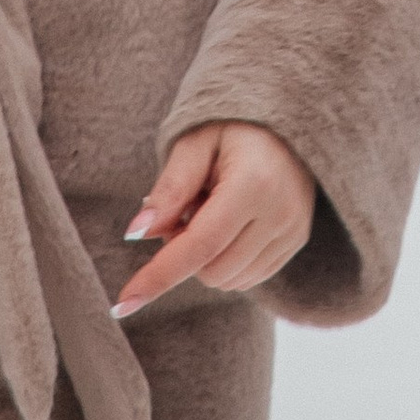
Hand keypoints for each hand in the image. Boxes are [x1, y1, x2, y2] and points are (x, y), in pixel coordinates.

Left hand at [113, 121, 315, 316]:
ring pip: (229, 280)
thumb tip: (136, 233)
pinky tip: (229, 223)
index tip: (123, 304)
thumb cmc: (232, 125)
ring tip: (210, 209)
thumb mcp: (194, 142)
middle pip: (211, 271)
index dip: (158, 276)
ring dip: (206, 258)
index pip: (199, 246)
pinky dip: (226, 260)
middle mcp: (280, 214)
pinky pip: (249, 277)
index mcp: (254, 184)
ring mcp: (293, 230)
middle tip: (184, 210)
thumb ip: (169, 189)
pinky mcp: (296, 240)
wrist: (285, 115)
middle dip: (184, 253)